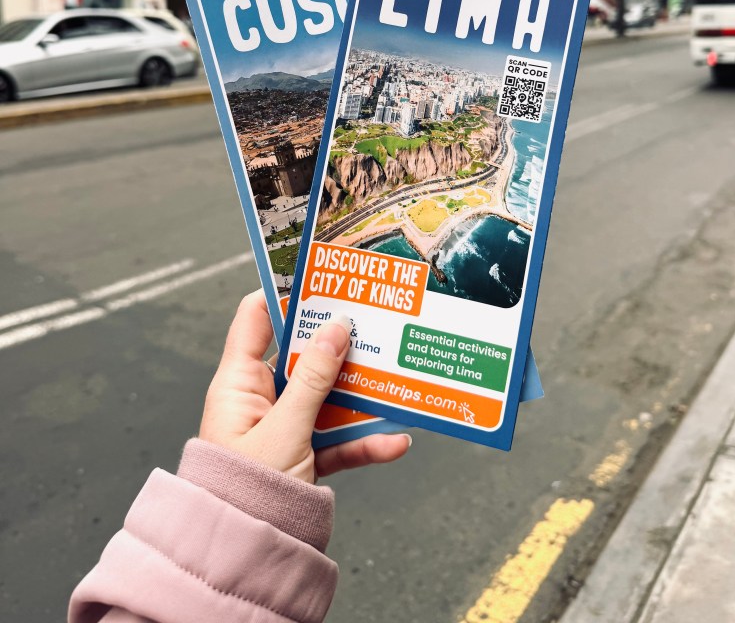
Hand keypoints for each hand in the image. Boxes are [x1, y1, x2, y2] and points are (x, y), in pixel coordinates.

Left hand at [199, 289, 410, 483]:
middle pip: (304, 355)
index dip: (285, 293)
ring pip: (328, 397)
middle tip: (373, 319)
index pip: (257, 319)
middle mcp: (261, 399)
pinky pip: (338, 439)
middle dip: (339, 342)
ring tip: (395, 378)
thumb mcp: (285, 429)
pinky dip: (365, 440)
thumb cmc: (245, 492)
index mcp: (239, 382)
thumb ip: (314, 378)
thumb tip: (336, 327)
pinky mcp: (304, 458)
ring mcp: (284, 428)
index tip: (321, 275)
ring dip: (361, 393)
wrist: (243, 559)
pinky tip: (395, 441)